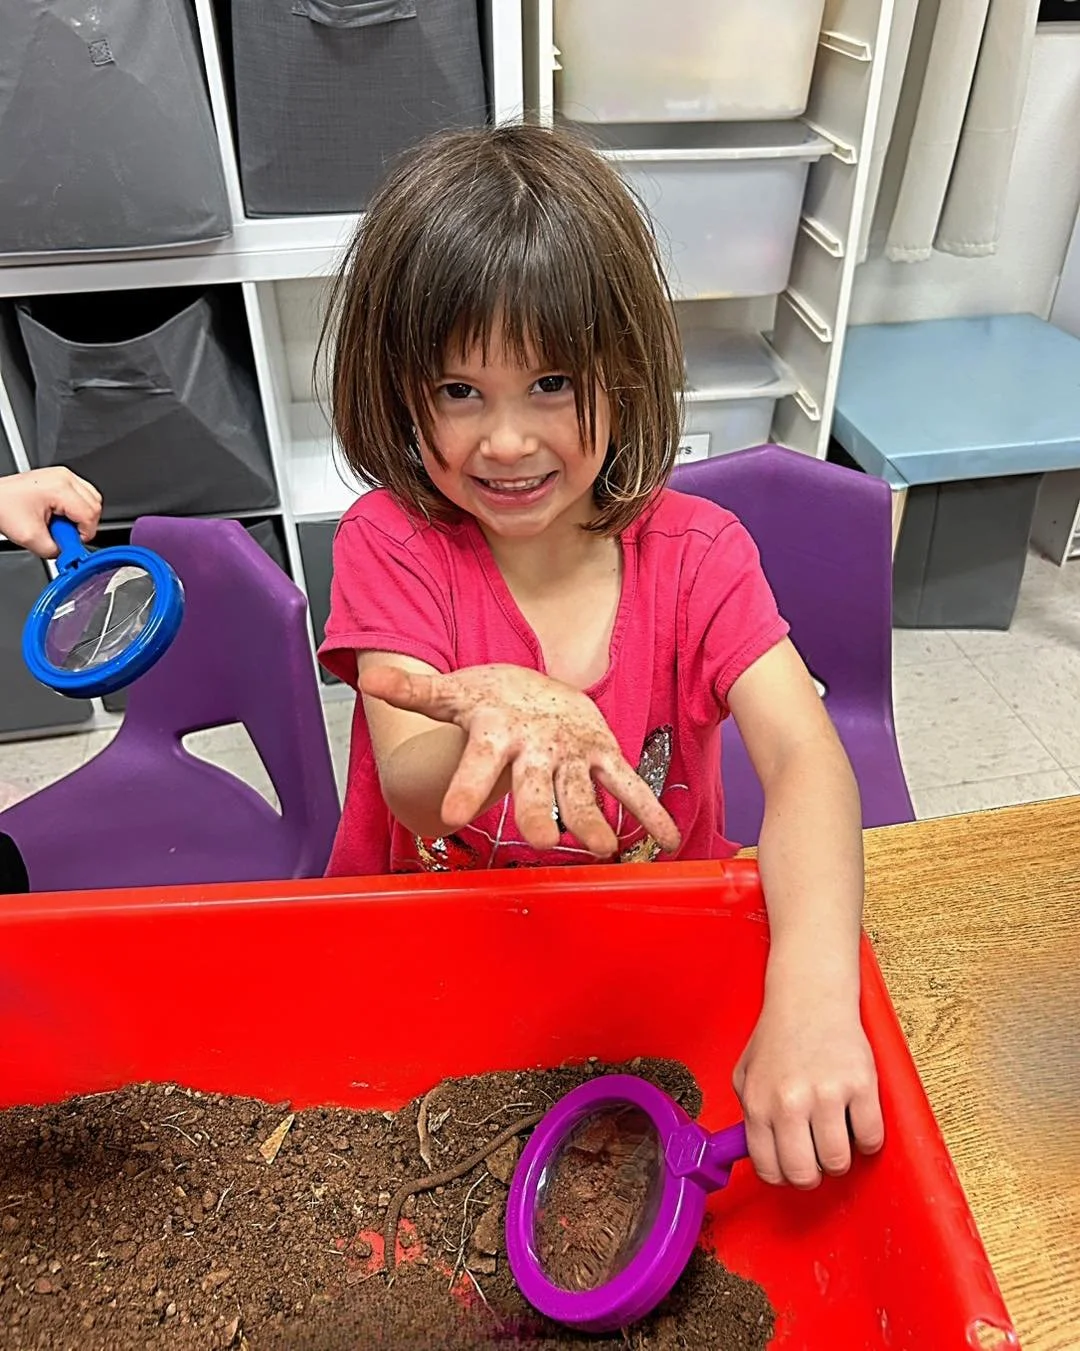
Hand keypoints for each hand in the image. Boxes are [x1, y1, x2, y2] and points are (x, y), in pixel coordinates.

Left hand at [0, 467, 101, 557]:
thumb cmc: (4, 508)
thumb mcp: (31, 539)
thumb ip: (57, 551)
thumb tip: (70, 554)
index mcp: (60, 488)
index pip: (90, 515)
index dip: (84, 534)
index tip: (71, 543)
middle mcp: (64, 477)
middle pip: (95, 506)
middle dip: (83, 526)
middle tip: (64, 534)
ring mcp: (64, 476)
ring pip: (92, 500)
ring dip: (80, 517)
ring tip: (59, 523)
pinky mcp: (61, 478)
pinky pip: (83, 495)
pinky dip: (76, 509)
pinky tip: (59, 515)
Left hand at [360, 662, 680, 857]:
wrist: (540, 684)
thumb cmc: (491, 698)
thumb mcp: (453, 695)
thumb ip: (415, 693)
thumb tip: (367, 677)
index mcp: (496, 730)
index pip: (477, 759)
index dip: (465, 786)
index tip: (450, 816)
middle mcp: (537, 744)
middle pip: (535, 783)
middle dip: (538, 811)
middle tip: (538, 841)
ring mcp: (574, 753)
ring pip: (583, 791)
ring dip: (592, 820)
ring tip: (598, 848)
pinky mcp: (603, 759)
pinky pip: (628, 786)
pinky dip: (649, 812)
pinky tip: (666, 843)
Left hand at [733, 986, 883, 1187]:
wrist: (809, 998)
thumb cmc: (778, 1037)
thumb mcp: (745, 1075)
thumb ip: (748, 1116)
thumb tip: (758, 1155)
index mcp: (759, 1103)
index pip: (769, 1169)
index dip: (782, 1176)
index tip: (790, 1168)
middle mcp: (790, 1102)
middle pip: (803, 1174)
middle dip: (811, 1174)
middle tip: (815, 1158)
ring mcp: (827, 1094)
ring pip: (838, 1162)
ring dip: (838, 1157)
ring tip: (834, 1135)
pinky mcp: (862, 1085)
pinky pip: (870, 1139)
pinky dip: (866, 1140)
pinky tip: (855, 1121)